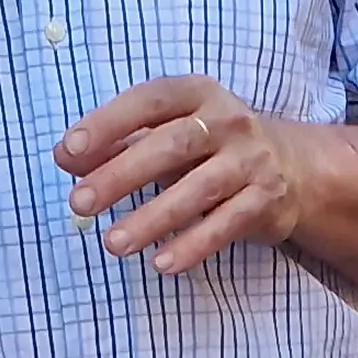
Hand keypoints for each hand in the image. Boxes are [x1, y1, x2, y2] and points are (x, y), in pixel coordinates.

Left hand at [55, 77, 312, 273]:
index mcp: (196, 93)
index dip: (108, 122)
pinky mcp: (266, 199)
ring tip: (113, 244)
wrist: (292, 166)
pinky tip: (162, 264)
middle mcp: (227, 121)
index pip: (149, 101)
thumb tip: (65, 157)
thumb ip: (118, 141)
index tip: (69, 150)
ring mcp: (250, 160)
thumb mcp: (167, 131)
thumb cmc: (209, 146)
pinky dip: (194, 244)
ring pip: (199, 189)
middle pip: (172, 145)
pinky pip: (227, 224)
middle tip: (79, 203)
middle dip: (122, 174)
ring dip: (153, 218)